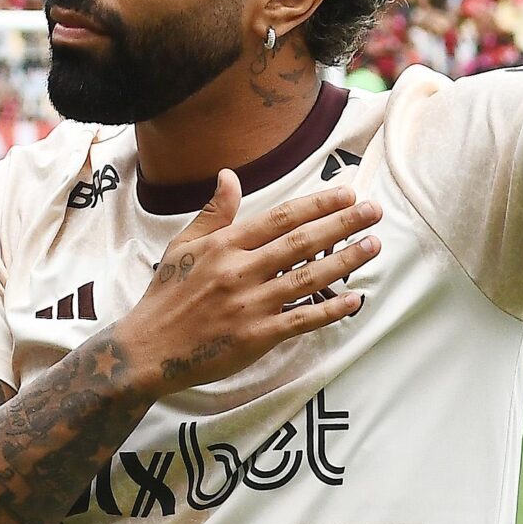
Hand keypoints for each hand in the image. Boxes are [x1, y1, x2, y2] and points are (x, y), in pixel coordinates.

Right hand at [112, 170, 378, 397]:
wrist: (149, 349)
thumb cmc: (167, 295)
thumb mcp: (183, 246)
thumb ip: (213, 212)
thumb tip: (229, 175)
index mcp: (224, 245)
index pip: (280, 217)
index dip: (317, 204)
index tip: (347, 194)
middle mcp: (240, 270)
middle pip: (301, 242)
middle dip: (342, 224)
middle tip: (373, 211)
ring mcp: (250, 304)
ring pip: (308, 278)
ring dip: (345, 261)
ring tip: (373, 245)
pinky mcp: (257, 336)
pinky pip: (301, 319)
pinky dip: (330, 310)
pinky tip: (355, 300)